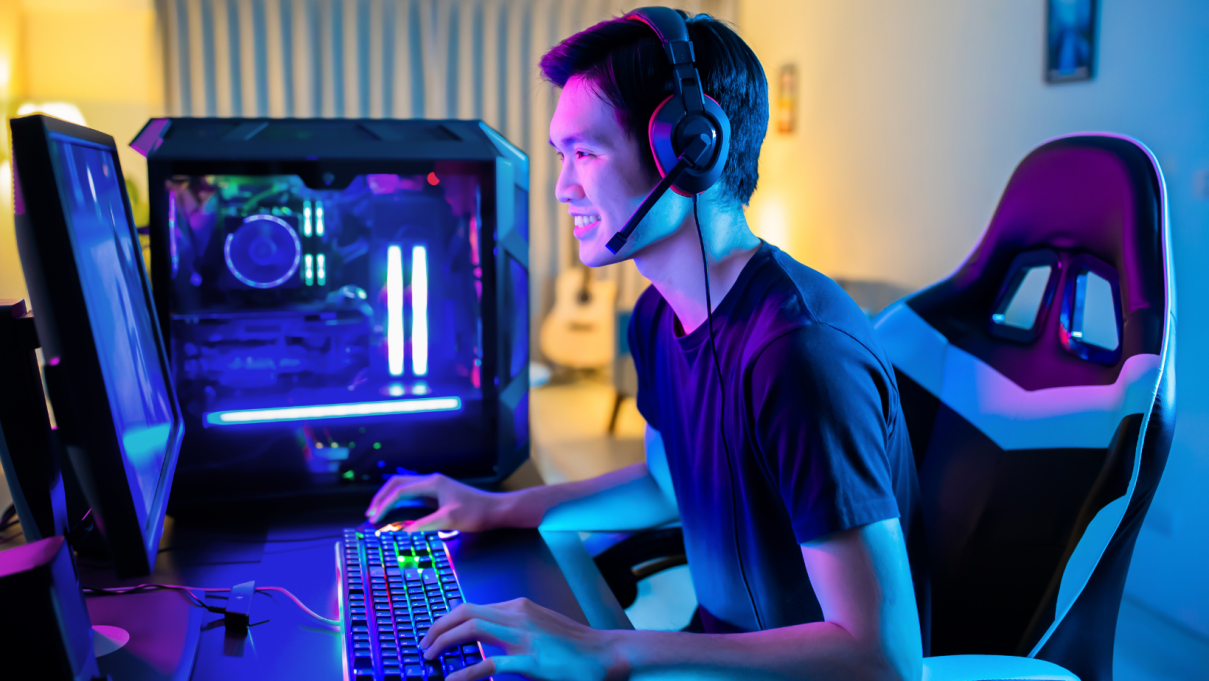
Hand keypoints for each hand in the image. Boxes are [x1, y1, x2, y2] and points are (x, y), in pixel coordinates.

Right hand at [365, 473, 505, 529]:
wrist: (496, 510)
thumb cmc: (476, 512)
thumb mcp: (450, 520)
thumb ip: (425, 525)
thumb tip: (403, 533)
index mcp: (432, 483)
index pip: (400, 490)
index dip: (384, 504)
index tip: (374, 519)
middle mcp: (431, 481)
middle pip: (397, 484)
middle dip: (381, 497)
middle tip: (370, 514)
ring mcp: (434, 487)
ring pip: (404, 488)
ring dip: (389, 499)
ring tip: (377, 513)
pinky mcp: (437, 495)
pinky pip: (412, 495)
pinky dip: (399, 502)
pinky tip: (395, 512)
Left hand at [420, 599, 624, 680]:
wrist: (605, 655)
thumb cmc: (574, 646)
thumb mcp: (539, 627)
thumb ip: (513, 628)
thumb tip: (486, 637)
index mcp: (519, 607)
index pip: (472, 605)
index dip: (446, 618)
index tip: (433, 633)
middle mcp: (518, 615)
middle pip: (465, 612)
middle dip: (438, 627)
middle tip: (424, 644)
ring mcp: (524, 637)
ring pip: (471, 629)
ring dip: (444, 642)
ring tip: (431, 656)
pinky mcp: (530, 661)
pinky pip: (489, 665)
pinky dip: (465, 672)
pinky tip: (452, 680)